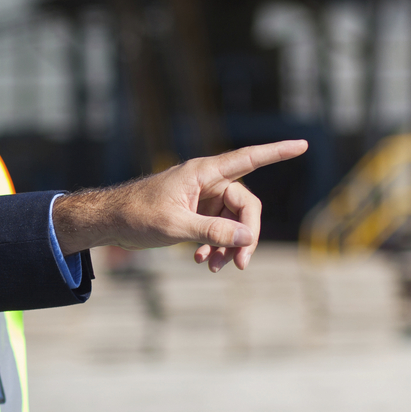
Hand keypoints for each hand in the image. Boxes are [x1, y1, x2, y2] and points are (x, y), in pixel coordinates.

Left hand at [52, 140, 307, 270]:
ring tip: (215, 267)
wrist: (108, 222)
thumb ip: (213, 232)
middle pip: (244, 206)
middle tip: (240, 264)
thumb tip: (248, 238)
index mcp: (203, 173)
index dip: (276, 152)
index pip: (248, 159)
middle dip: (246, 235)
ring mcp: (201, 198)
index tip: (302, 144)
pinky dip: (214, 246)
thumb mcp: (176, 226)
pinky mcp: (194, 213)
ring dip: (228, 246)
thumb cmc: (137, 215)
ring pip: (231, 222)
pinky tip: (202, 261)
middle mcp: (206, 182)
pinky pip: (216, 229)